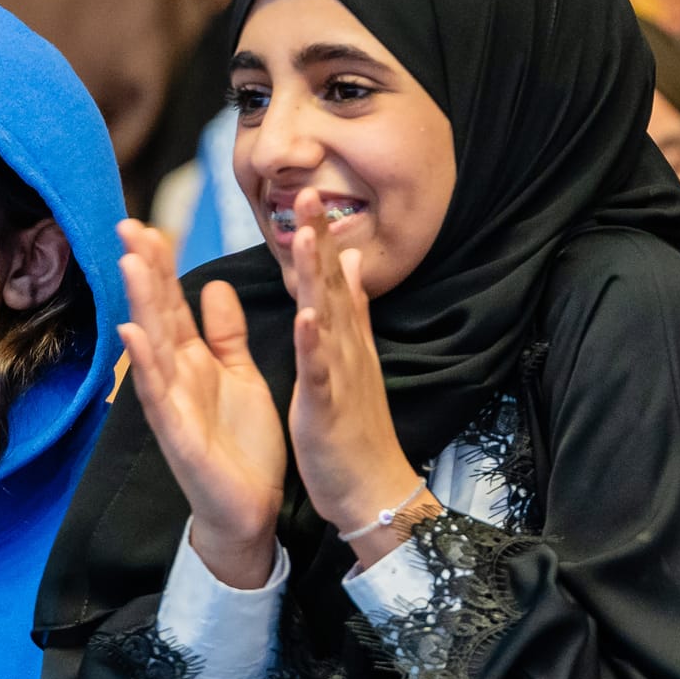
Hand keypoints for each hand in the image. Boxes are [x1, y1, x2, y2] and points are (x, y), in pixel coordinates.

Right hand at [118, 218, 285, 586]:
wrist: (250, 510)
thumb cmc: (243, 446)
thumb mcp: (240, 377)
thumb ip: (226, 335)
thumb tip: (215, 286)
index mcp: (195, 361)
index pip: (174, 303)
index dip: (163, 264)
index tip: (149, 222)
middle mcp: (176, 377)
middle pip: (156, 314)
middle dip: (144, 270)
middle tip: (127, 223)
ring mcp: (172, 405)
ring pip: (151, 346)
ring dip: (139, 304)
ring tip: (129, 262)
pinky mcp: (178, 435)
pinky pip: (157, 395)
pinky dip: (144, 364)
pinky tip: (133, 334)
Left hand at [283, 189, 427, 564]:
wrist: (374, 488)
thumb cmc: (358, 428)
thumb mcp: (353, 359)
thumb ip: (353, 309)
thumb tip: (354, 260)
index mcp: (344, 338)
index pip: (332, 277)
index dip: (319, 234)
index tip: (308, 190)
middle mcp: (345, 348)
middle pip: (331, 285)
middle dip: (318, 238)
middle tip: (307, 190)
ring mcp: (339, 375)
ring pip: (327, 318)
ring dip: (316, 277)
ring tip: (305, 236)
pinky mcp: (328, 407)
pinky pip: (321, 372)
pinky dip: (315, 344)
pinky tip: (308, 318)